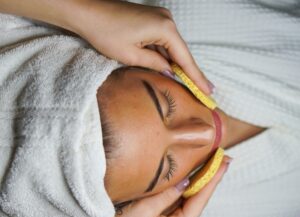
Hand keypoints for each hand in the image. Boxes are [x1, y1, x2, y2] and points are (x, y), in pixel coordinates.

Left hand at [70, 0, 212, 94]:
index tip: (208, 90)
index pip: (185, 58)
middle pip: (182, 53)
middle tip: (205, 90)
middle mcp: (166, 20)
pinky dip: (167, 57)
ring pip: (172, 48)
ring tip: (192, 84)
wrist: (87, 11)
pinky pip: (163, 42)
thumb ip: (155, 64)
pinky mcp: (151, 20)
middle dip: (191, 73)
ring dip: (178, 66)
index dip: (196, 77)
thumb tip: (170, 71)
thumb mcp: (131, 56)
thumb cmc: (106, 33)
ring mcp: (159, 18)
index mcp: (164, 28)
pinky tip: (172, 70)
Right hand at [91, 156, 230, 216]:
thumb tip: (185, 181)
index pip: (201, 198)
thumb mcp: (143, 211)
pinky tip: (189, 175)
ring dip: (199, 180)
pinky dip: (184, 185)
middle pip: (199, 197)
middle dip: (211, 177)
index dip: (213, 178)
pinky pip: (177, 198)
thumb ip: (166, 196)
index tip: (225, 161)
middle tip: (223, 158)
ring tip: (212, 163)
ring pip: (189, 197)